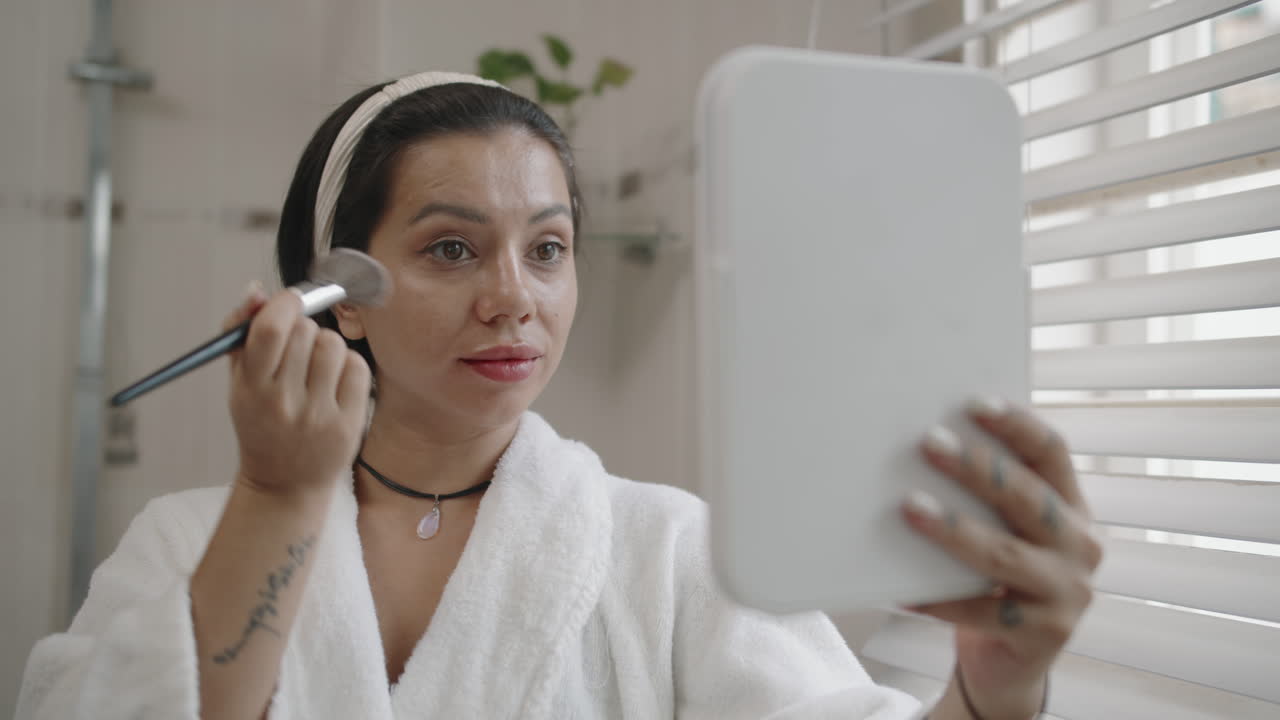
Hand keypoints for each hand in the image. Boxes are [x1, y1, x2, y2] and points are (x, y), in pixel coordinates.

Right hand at [223, 283, 370, 498]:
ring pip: (333, 344)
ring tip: (315, 366)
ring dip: (325, 345)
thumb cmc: (261, 425)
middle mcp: (286, 403)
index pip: (271, 330)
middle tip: (296, 346)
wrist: (284, 484)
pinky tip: (334, 381)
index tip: (290, 300)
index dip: (284, 304)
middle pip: (304, 331)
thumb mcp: (239, 384)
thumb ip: (242, 334)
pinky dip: (347, 364)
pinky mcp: (350, 422)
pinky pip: (357, 366)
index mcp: (252, 390)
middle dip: (301, 327)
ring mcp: (320, 414)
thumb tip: (258, 291)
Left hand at [902, 397, 1101, 718]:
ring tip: (910, 507)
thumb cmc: (995, 579)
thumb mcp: (1002, 531)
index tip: (974, 403)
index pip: (1051, 453)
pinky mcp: (1045, 634)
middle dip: (977, 468)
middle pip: (1027, 496)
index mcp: (1070, 506)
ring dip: (954, 528)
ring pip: (1004, 554)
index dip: (1016, 425)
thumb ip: (984, 497)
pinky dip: (941, 600)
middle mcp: (1080, 544)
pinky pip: (983, 612)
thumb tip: (927, 445)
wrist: (1008, 662)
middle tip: (930, 443)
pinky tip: (905, 589)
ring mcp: (1068, 592)